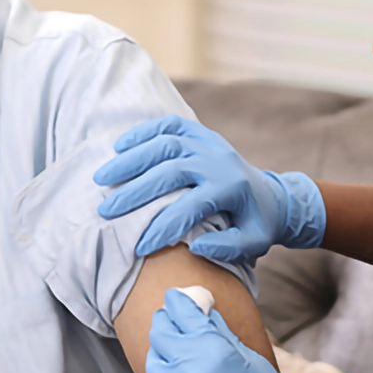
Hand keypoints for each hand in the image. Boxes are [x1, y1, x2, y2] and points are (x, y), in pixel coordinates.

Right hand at [94, 115, 326, 261]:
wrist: (270, 194)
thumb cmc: (256, 223)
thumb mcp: (254, 242)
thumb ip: (229, 247)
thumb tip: (197, 245)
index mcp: (231, 188)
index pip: (191, 206)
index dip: (163, 226)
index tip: (139, 246)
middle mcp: (218, 160)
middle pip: (171, 172)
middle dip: (136, 192)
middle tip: (106, 210)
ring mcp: (207, 142)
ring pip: (164, 144)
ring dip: (131, 159)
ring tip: (102, 178)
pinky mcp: (199, 133)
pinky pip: (169, 125)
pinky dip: (143, 132)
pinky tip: (119, 146)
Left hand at [145, 290, 343, 372]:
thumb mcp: (250, 358)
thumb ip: (220, 332)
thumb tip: (201, 310)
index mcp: (214, 350)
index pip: (180, 311)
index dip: (179, 300)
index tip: (179, 299)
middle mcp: (190, 371)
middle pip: (160, 332)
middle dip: (168, 322)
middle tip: (178, 323)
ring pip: (155, 362)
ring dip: (165, 354)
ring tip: (181, 356)